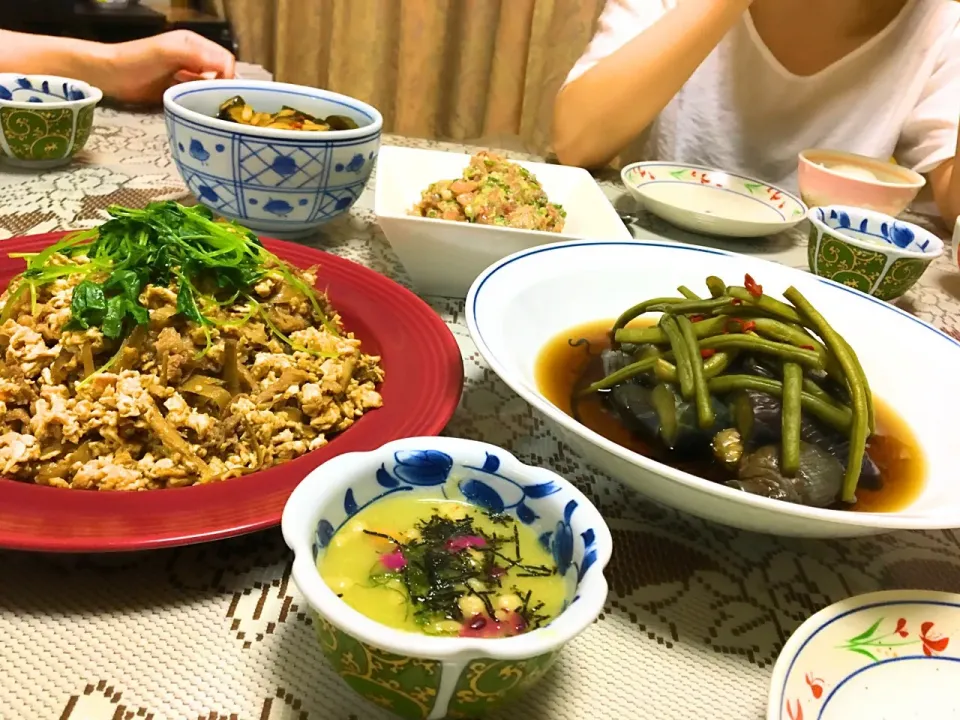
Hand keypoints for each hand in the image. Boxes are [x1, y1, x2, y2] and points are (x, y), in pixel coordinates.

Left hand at [99, 30, 235, 104]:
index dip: (228, 76)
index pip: (226, 60)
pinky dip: (201, 103)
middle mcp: (194, 57)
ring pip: (211, 86)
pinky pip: (199, 96)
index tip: (222, 94)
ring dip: (211, 97)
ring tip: (208, 109)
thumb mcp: (168, 52)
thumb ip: (197, 56)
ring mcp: (186, 74)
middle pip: (222, 74)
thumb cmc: (137, 60)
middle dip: (223, 88)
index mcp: (195, 44)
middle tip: (219, 106)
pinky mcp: (179, 89)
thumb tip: (226, 70)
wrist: (110, 75)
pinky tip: (196, 109)